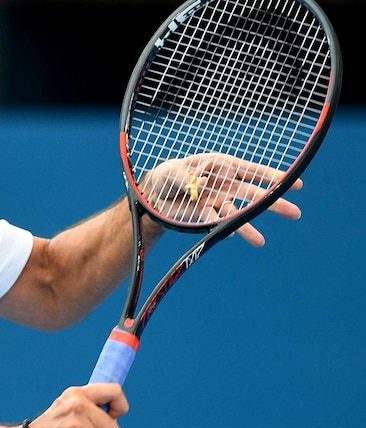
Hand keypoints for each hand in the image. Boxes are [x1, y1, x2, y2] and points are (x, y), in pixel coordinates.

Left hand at [141, 153, 302, 246]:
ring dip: (247, 226)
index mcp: (220, 166)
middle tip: (294, 213)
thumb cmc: (166, 175)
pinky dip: (224, 227)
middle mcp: (223, 184)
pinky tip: (232, 233)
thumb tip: (202, 184)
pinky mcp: (205, 215)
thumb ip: (185, 177)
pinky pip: (217, 222)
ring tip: (259, 242)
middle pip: (251, 193)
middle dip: (272, 203)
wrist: (152, 194)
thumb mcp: (170, 172)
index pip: (250, 171)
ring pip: (236, 213)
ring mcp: (216, 200)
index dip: (271, 176)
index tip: (292, 183)